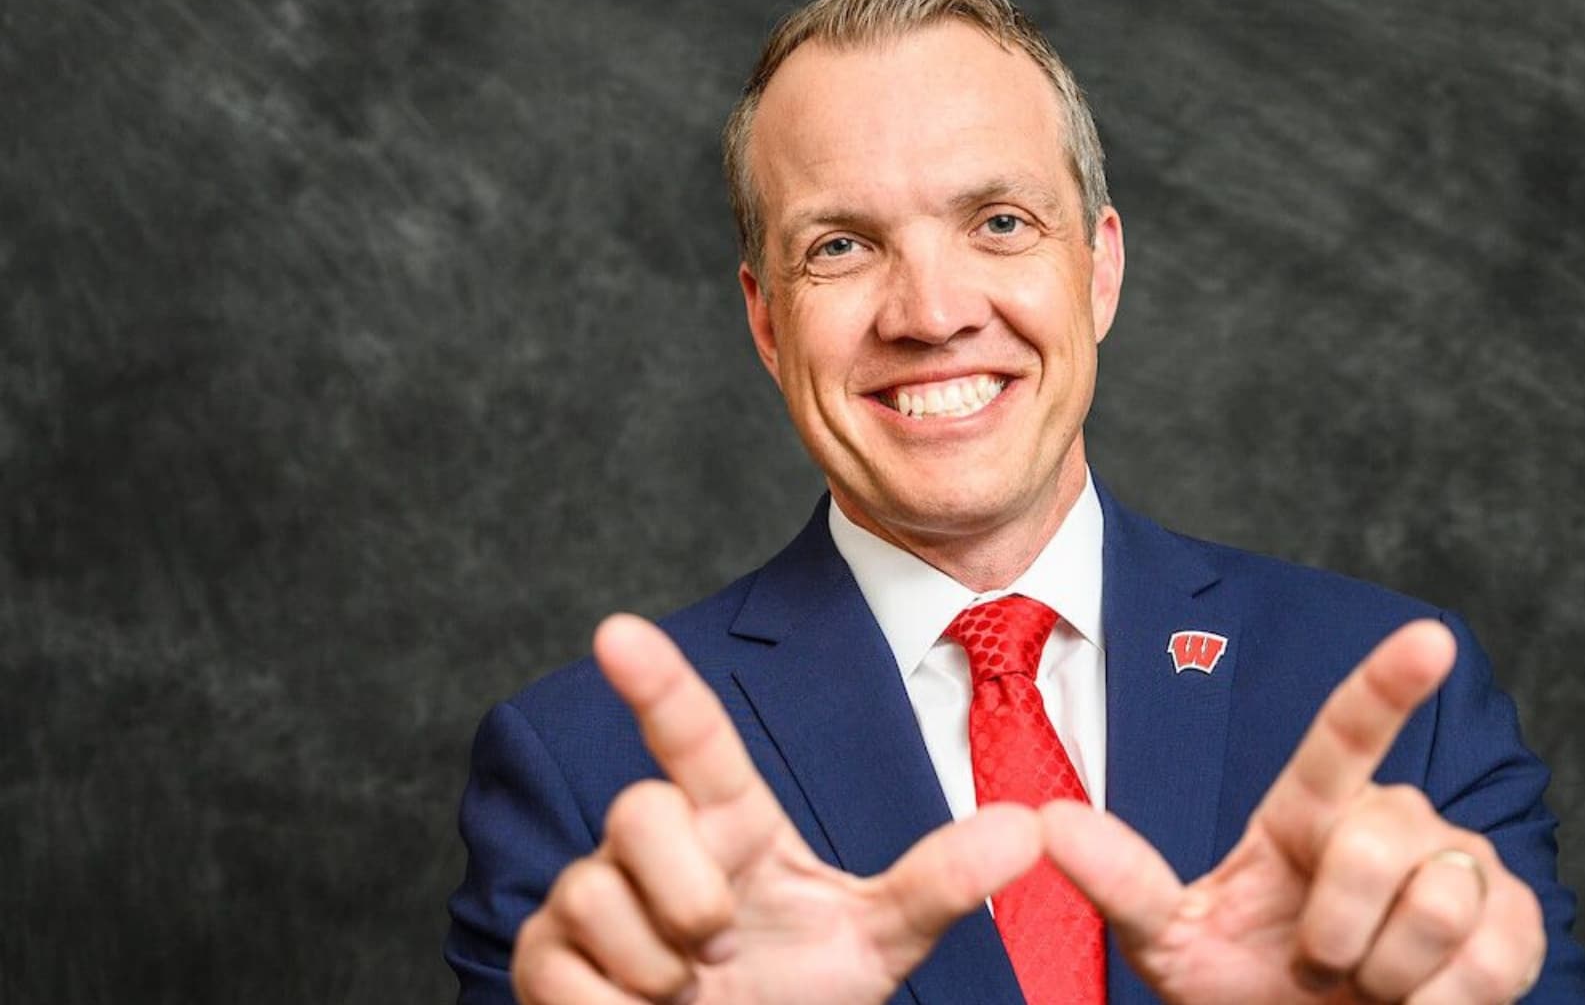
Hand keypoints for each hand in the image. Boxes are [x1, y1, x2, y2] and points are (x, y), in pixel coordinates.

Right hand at [512, 614, 1041, 1003]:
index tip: (617, 629)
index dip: (656, 683)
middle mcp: (652, 838)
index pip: (691, 737)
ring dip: (660, 967)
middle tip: (723, 945)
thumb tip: (1028, 830)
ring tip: (690, 988)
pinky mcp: (543, 952)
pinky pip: (564, 965)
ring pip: (599, 895)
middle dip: (688, 893)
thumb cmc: (796, 991)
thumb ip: (943, 883)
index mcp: (729, 817)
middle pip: (640, 811)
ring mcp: (589, 892)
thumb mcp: (878, 941)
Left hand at [1043, 620, 1545, 1003]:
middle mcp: (1395, 819)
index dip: (1388, 684)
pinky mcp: (1514, 924)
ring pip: (1436, 900)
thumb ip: (1120, 881)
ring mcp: (1461, 865)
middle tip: (1314, 966)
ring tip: (1368, 985)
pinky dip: (1442, 1002)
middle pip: (1376, 844)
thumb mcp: (1171, 944)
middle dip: (1334, 930)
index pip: (1349, 733)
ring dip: (1386, 974)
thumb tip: (1047, 822)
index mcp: (1312, 810)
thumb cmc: (1247, 988)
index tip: (1429, 639)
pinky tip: (1419, 1004)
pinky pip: (1488, 957)